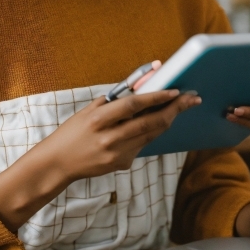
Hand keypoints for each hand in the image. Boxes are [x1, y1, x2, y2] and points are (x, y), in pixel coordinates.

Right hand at [0, 90, 200, 230]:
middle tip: (191, 99)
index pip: (133, 105)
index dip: (156, 97)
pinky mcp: (121, 164)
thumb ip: (114, 100)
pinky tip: (149, 126)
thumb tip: (140, 85)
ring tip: (180, 107)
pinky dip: (147, 134)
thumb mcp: (88, 111)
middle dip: (174, 109)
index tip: (174, 90)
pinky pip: (141, 146)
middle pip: (150, 123)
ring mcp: (117, 154)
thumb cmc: (73, 132)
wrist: (58, 163)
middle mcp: (110, 138)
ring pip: (151, 135)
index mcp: (99, 119)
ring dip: (167, 120)